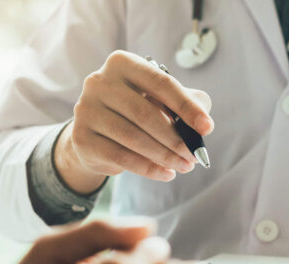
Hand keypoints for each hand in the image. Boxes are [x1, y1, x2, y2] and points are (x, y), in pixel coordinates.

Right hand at [55, 50, 214, 193]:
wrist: (96, 134)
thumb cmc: (135, 111)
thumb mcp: (161, 100)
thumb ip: (186, 103)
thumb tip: (203, 124)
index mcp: (122, 63)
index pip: (161, 83)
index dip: (187, 107)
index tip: (207, 128)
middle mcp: (99, 82)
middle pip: (146, 114)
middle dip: (176, 138)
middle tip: (195, 155)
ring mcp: (86, 109)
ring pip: (133, 138)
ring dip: (165, 156)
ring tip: (184, 166)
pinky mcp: (81, 138)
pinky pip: (121, 157)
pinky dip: (149, 168)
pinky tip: (167, 174)